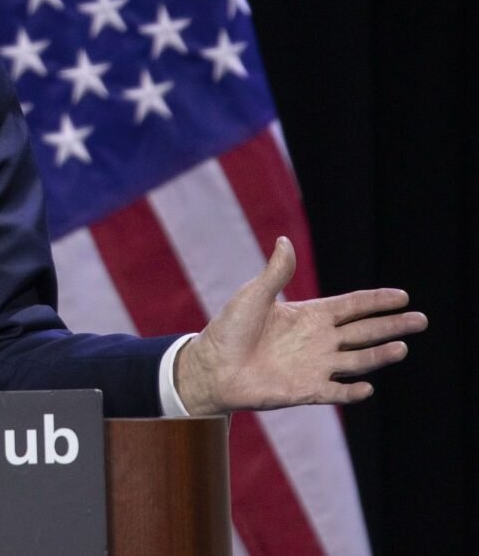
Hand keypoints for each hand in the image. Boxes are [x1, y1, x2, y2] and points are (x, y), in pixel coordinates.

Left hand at [174, 237, 426, 415]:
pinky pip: (336, 392)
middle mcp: (319, 341)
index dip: (376, 301)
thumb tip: (284, 241)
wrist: (212, 366)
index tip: (403, 296)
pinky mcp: (306, 390)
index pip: (352, 306)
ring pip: (358, 360)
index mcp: (309, 315)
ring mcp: (315, 366)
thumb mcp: (253, 295)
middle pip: (364, 331)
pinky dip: (351, 391)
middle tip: (420, 320)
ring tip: (402, 347)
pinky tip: (367, 387)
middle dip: (392, 325)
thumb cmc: (229, 328)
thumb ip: (275, 273)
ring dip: (379, 355)